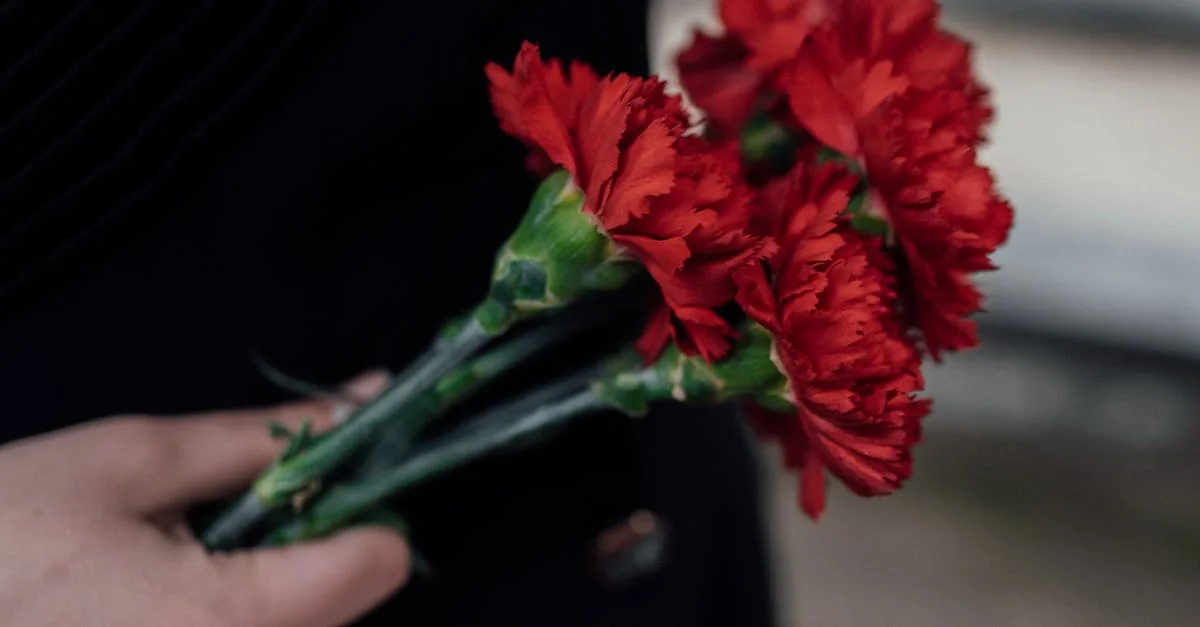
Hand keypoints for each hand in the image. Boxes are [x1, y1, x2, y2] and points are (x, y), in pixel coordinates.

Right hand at [0, 372, 409, 626]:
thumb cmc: (2, 529)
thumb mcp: (133, 459)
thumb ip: (263, 436)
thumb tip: (365, 400)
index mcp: (226, 622)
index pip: (379, 561)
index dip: (364, 497)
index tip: (323, 465)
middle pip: (349, 597)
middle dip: (316, 534)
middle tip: (239, 497)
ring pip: (306, 626)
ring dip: (278, 574)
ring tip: (189, 544)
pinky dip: (239, 609)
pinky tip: (172, 587)